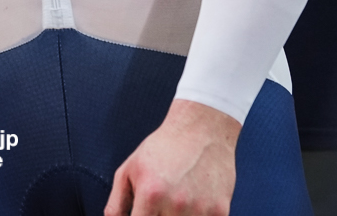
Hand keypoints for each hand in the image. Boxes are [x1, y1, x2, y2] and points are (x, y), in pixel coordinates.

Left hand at [106, 98, 239, 215]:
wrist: (202, 129)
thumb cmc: (163, 148)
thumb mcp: (130, 169)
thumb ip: (116, 202)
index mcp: (151, 194)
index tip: (143, 214)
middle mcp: (176, 205)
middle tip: (160, 204)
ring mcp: (200, 210)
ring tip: (177, 200)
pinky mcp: (220, 212)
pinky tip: (194, 203)